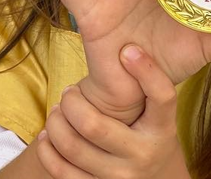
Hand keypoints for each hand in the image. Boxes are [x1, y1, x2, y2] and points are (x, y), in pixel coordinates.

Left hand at [35, 45, 190, 178]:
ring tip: (58, 112)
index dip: (147, 71)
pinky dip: (47, 149)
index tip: (128, 49)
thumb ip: (142, 85)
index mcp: (162, 129)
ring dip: (55, 123)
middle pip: (92, 124)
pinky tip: (48, 136)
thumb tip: (124, 45)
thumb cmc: (146, 132)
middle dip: (71, 101)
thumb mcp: (154, 113)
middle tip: (69, 93)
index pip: (163, 98)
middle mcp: (143, 155)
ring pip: (71, 145)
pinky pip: (61, 170)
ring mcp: (120, 177)